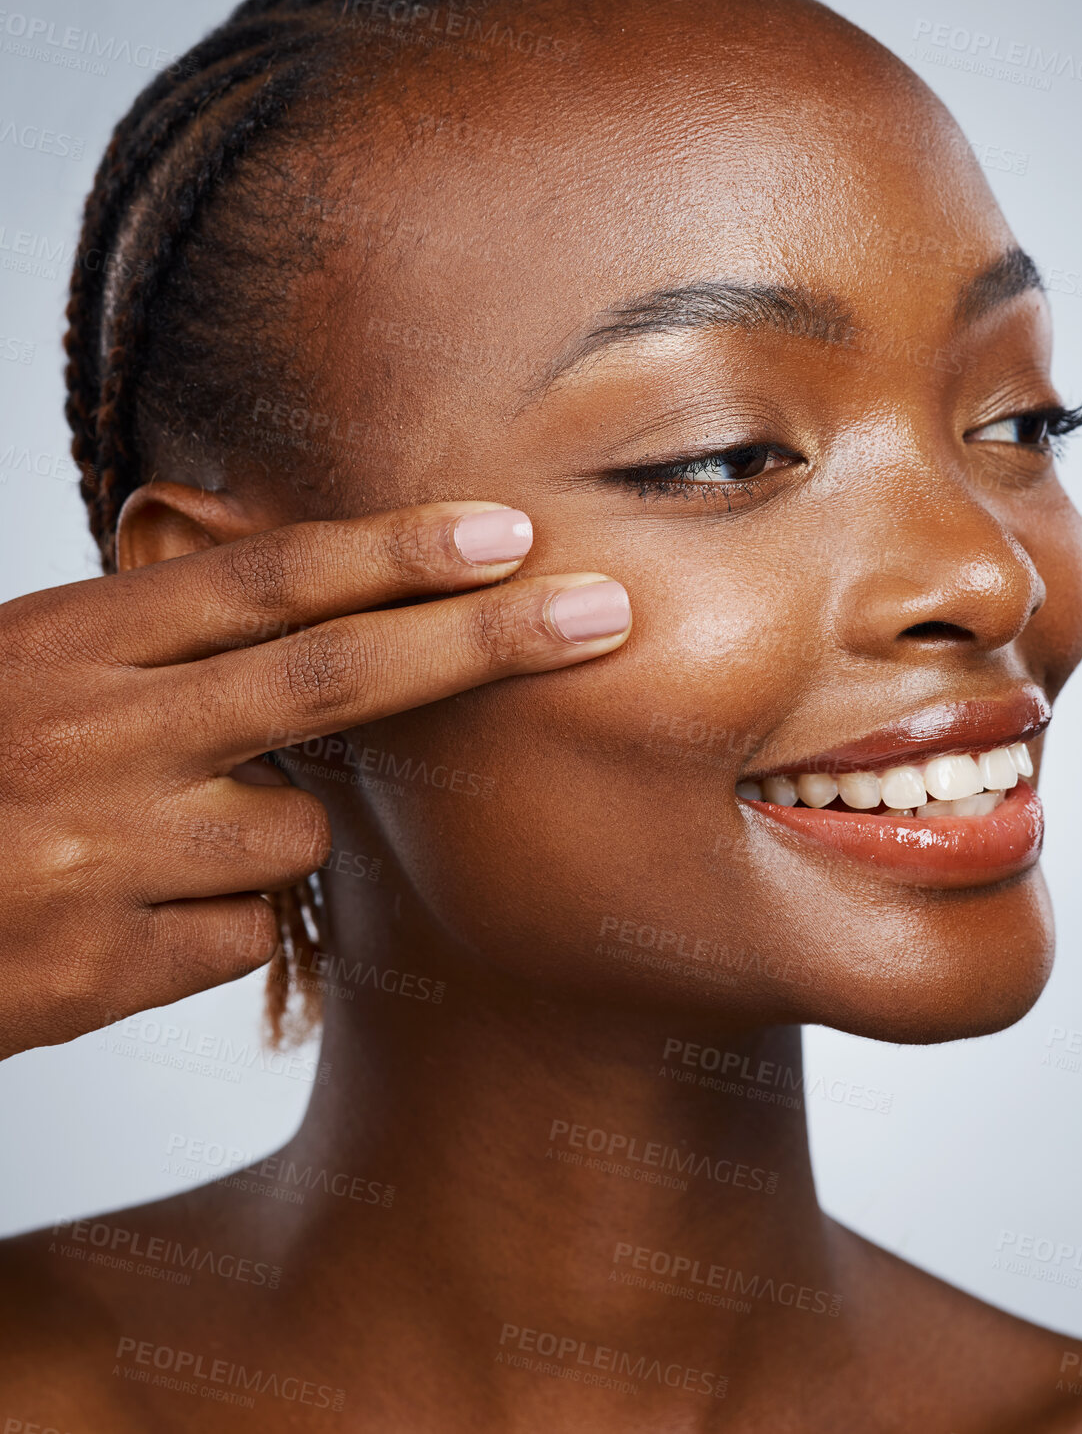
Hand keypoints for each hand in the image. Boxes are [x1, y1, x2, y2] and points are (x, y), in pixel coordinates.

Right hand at [0, 501, 629, 1058]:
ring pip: (297, 835)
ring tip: (154, 840)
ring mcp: (103, 856)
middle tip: (603, 614)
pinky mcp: (102, 970)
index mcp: (68, 642)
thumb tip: (322, 623)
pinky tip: (119, 923)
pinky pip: (239, 934)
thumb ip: (156, 648)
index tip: (507, 532)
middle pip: (330, 681)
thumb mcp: (25, 669)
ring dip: (271, 835)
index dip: (394, 552)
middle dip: (479, 644)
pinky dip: (214, 924)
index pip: (264, 582)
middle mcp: (97, 736)